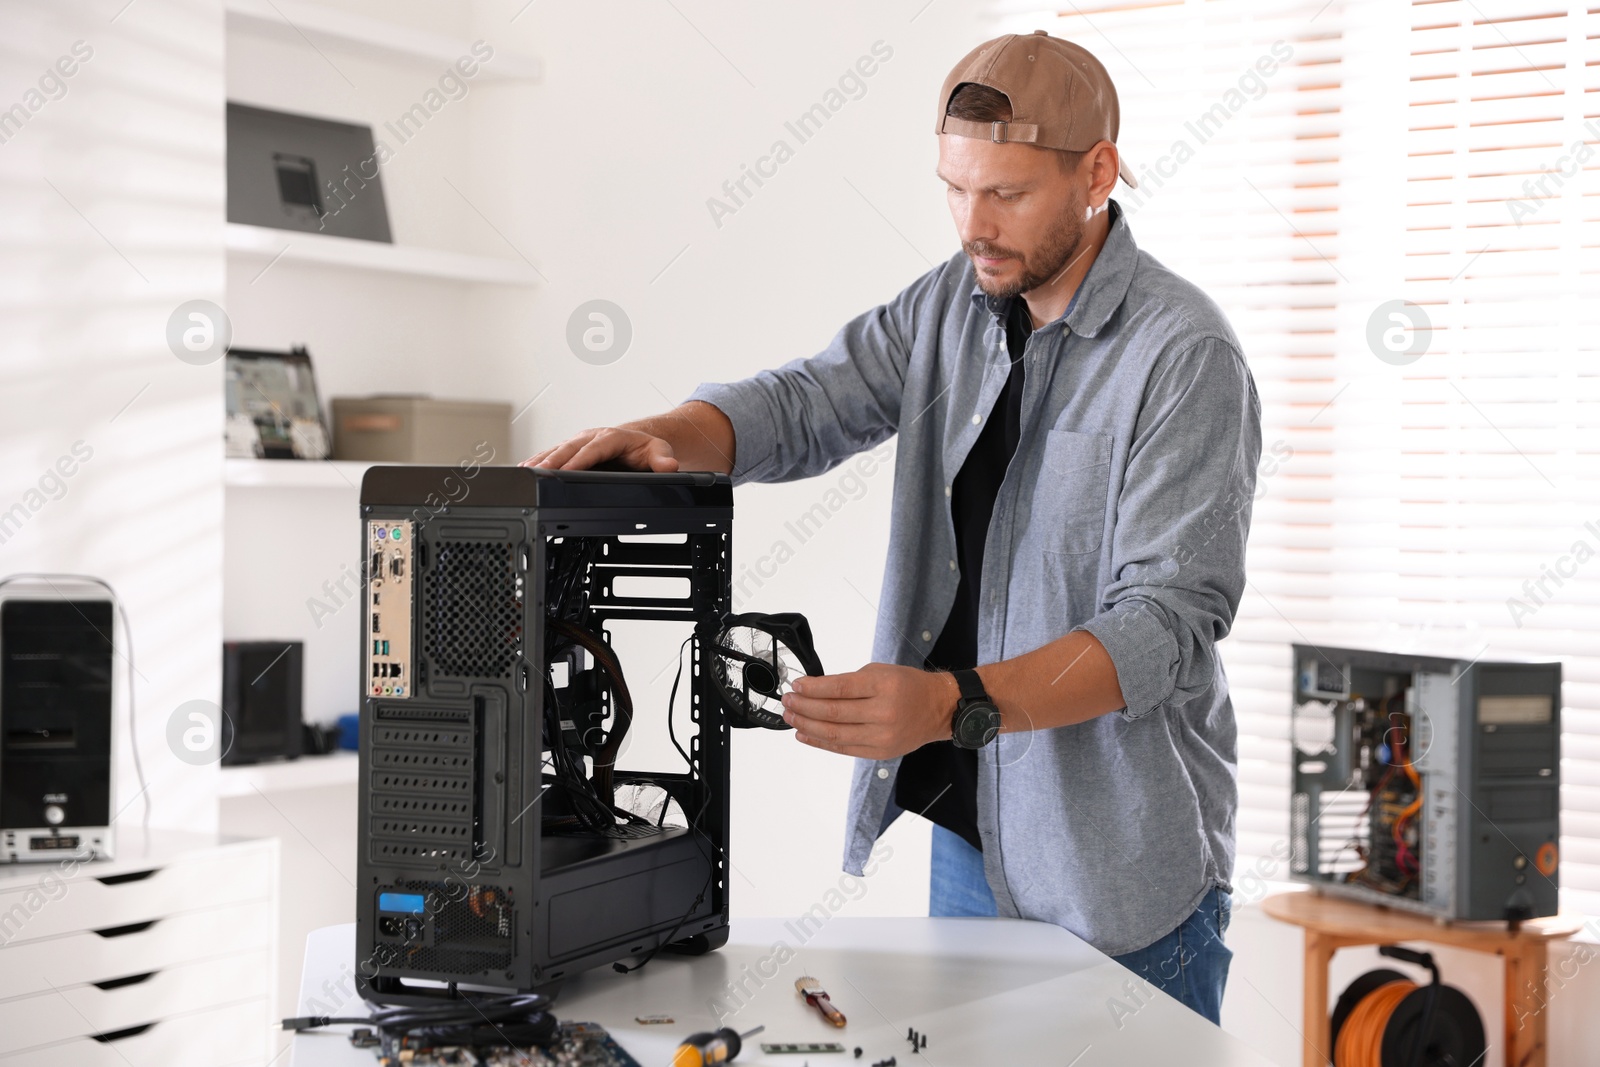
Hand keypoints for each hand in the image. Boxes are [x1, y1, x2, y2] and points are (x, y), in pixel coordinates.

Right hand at [522, 426, 679, 471]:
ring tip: (525, 469)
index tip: (569, 469)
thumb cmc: (645, 448)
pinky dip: (539, 460)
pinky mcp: (572, 449)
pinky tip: (526, 468)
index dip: (581, 459)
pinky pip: (553, 453)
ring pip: (558, 449)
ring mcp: (580, 442)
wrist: (637, 442)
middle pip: (570, 448)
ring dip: (541, 459)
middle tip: (538, 471)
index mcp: (611, 437)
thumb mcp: (659, 452)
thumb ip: (663, 459)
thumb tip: (669, 465)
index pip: (594, 449)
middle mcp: (592, 437)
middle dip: (553, 460)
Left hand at [781, 663, 957, 759]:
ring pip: (834, 733)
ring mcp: (881, 736)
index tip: (796, 685)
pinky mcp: (879, 752)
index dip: (813, 688)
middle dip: (804, 706)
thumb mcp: (880, 672)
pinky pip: (843, 748)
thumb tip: (814, 690)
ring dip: (807, 725)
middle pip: (833, 712)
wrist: (938, 709)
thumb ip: (849, 681)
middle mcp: (883, 712)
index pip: (839, 688)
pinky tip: (805, 734)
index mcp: (884, 686)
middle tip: (788, 701)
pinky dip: (820, 742)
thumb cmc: (909, 686)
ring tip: (790, 717)